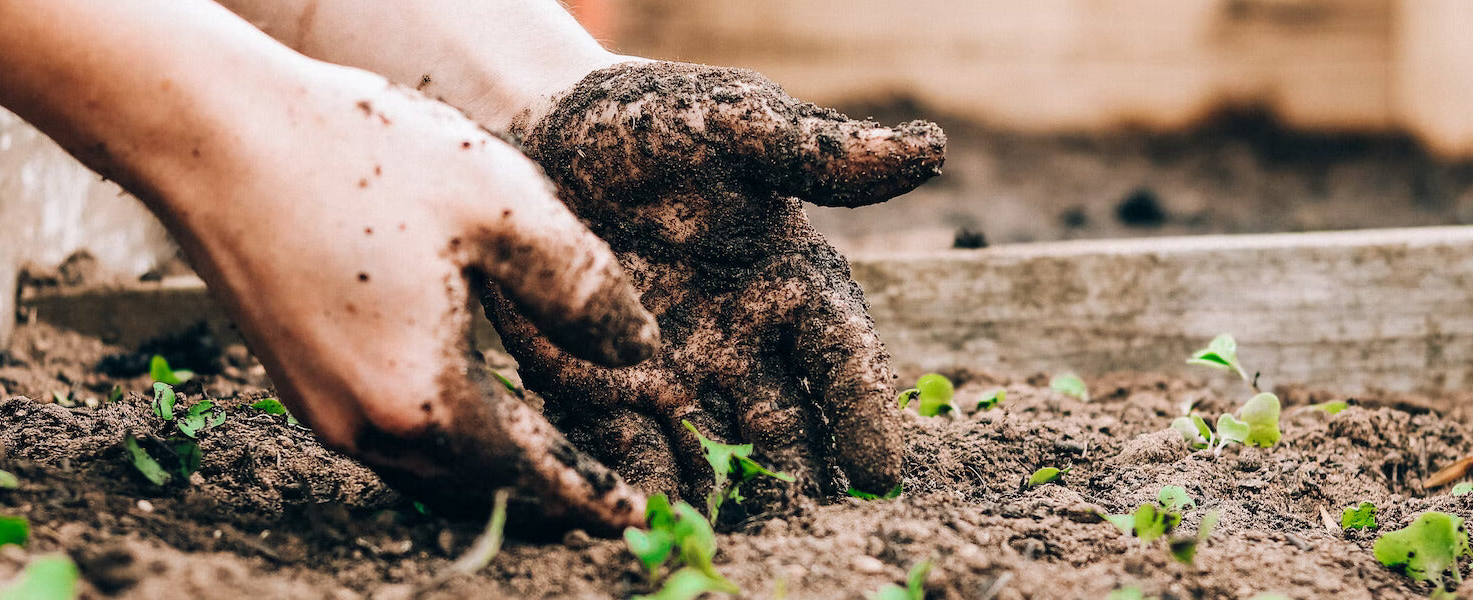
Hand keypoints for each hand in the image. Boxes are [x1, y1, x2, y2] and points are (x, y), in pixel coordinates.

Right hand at [156, 59, 661, 530]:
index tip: (633, 516)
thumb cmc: (361, 160)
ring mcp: (321, 409)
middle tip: (598, 501)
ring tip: (542, 462)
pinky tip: (465, 408)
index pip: (532, 474)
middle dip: (542, 499)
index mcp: (427, 399)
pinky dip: (441, 442)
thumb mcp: (504, 207)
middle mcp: (366, 426)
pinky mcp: (295, 380)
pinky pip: (387, 439)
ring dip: (489, 475)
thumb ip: (583, 289)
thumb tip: (637, 352)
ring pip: (427, 472)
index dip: (589, 495)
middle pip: (477, 489)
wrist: (215, 136)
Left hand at [486, 60, 946, 508]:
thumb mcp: (732, 123)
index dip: (864, 411)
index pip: (843, 357)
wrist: (543, 131)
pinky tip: (644, 515)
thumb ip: (816, 151)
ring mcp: (675, 374)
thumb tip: (929, 150)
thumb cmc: (654, 122)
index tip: (881, 468)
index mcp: (792, 284)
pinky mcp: (603, 389)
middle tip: (809, 524)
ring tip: (733, 537)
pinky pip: (628, 449)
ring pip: (716, 453)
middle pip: (787, 426)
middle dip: (800, 478)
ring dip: (728, 496)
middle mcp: (744, 344)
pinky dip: (641, 484)